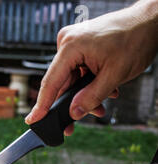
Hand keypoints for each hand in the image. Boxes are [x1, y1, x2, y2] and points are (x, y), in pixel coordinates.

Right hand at [25, 0, 157, 135]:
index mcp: (71, 47)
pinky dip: (88, 83)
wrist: (149, 21)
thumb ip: (92, 97)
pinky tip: (103, 90)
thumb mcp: (114, 75)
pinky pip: (77, 71)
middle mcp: (67, 42)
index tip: (33, 120)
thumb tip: (74, 113)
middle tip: (72, 126)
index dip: (42, 105)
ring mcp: (72, 43)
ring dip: (84, 94)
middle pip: (61, 83)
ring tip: (100, 107)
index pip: (50, 82)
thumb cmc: (135, 39)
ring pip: (71, 79)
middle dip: (72, 103)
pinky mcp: (79, 45)